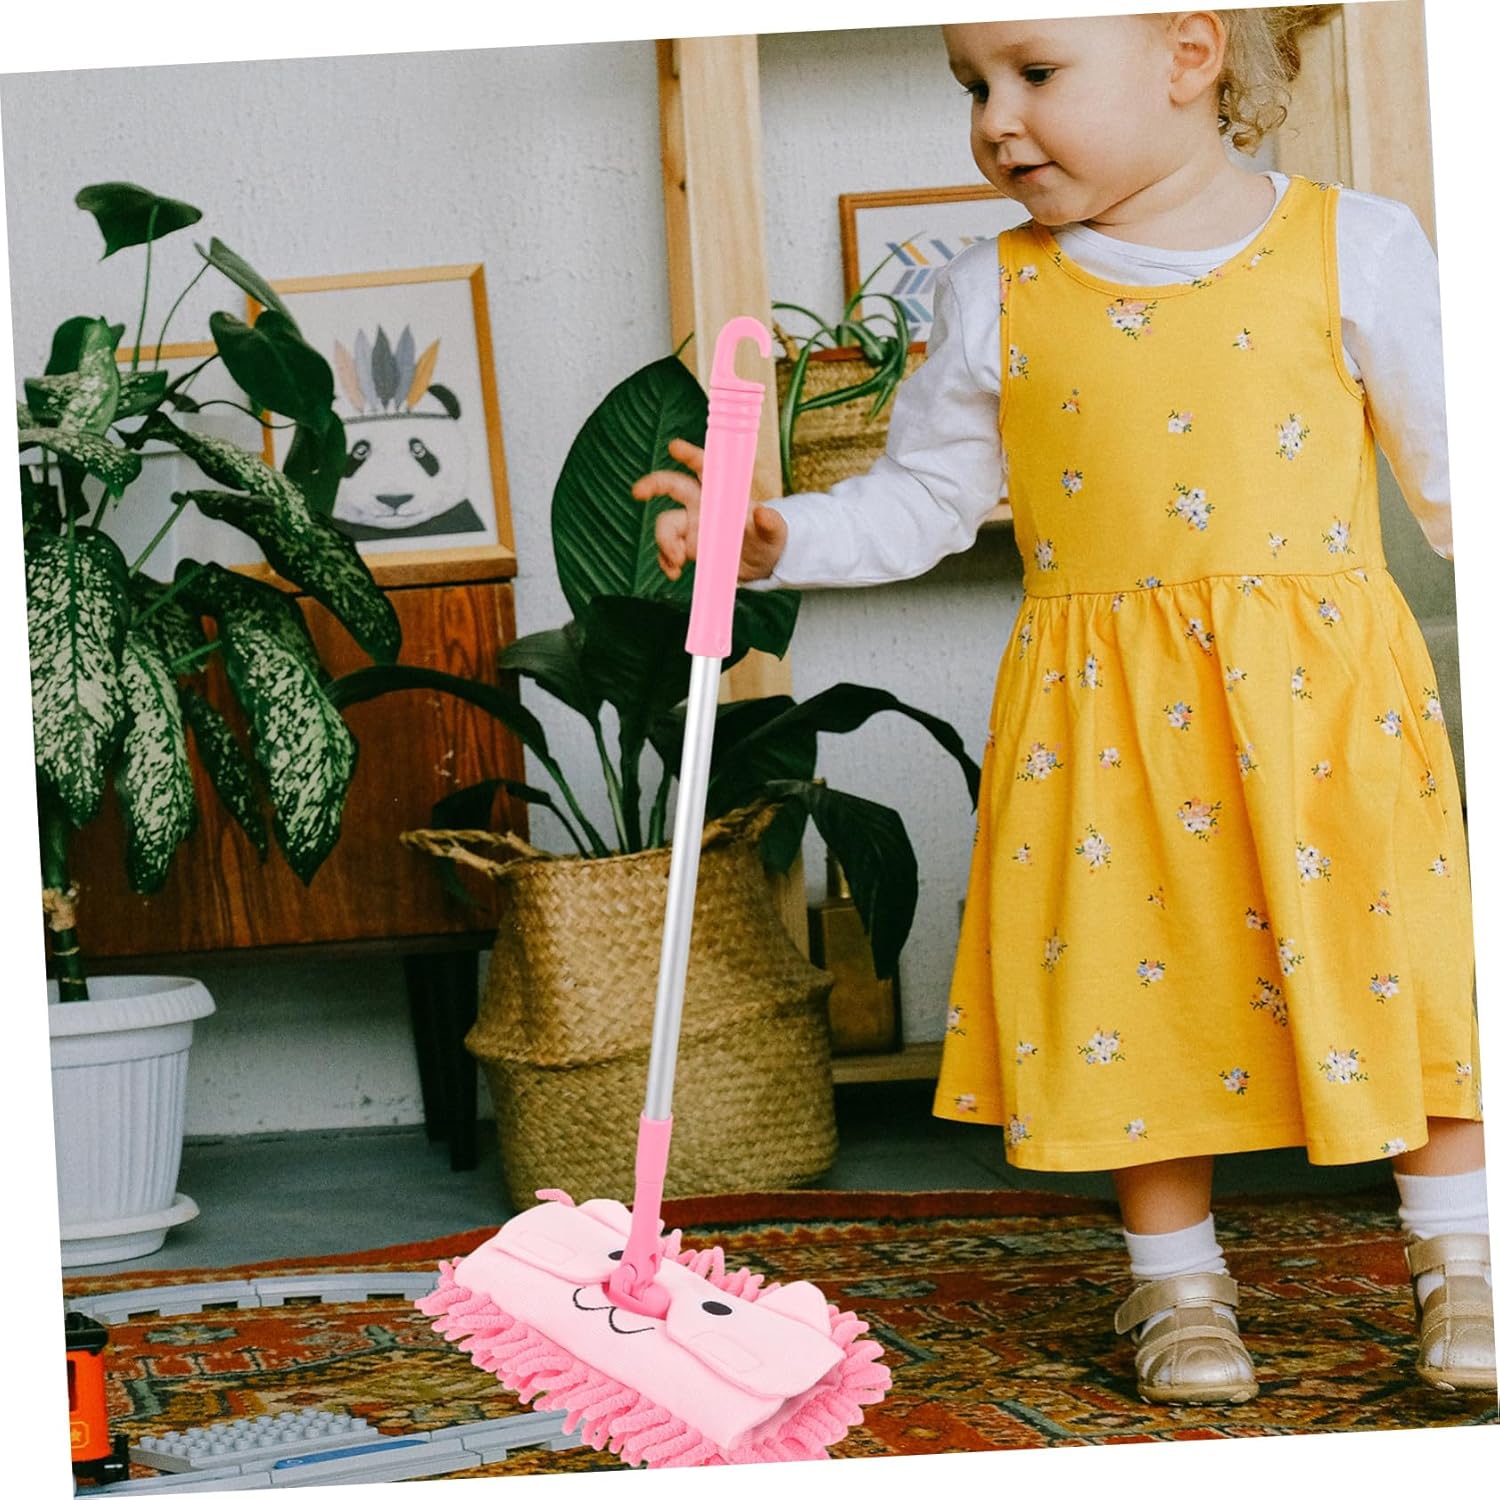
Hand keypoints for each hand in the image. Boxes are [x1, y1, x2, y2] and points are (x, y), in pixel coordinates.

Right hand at [632, 437, 787, 582]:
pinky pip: (667, 552)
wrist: (761, 566)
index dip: (690, 456)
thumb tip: (764, 513)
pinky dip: (666, 562)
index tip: (674, 447)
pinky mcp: (687, 549)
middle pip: (672, 486)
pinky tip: (674, 573)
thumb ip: (770, 523)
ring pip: (666, 525)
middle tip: (637, 492)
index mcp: (722, 494)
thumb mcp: (775, 533)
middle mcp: (702, 506)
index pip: (705, 468)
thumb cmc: (768, 540)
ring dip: (665, 542)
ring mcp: (692, 527)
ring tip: (677, 561)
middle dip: (653, 484)